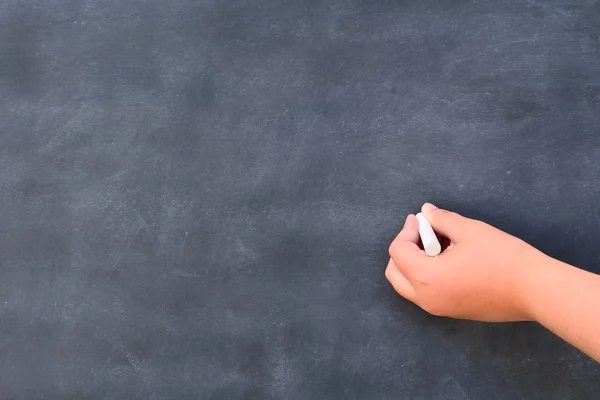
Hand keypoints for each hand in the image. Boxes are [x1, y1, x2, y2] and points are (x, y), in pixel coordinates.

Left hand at [386, 203, 545, 321]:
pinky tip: (450, 259)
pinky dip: (427, 275)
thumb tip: (426, 212)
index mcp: (425, 277)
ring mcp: (439, 309)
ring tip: (440, 244)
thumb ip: (441, 219)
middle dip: (404, 248)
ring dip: (415, 262)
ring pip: (409, 285)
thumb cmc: (502, 258)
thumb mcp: (468, 230)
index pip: (398, 251)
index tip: (423, 219)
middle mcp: (426, 298)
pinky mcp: (452, 312)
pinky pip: (426, 293)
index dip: (408, 230)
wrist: (535, 290)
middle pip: (395, 272)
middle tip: (424, 232)